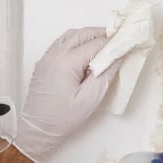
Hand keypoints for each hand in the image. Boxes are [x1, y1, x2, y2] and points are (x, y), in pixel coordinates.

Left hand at [12, 27, 119, 162]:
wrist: (38, 128)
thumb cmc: (62, 118)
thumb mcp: (91, 98)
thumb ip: (106, 73)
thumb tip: (118, 56)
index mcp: (67, 62)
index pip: (96, 43)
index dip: (112, 43)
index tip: (124, 45)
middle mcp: (55, 54)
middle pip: (82, 33)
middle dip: (101, 35)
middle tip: (116, 42)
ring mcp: (47, 57)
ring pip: (70, 35)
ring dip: (87, 36)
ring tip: (102, 47)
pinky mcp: (44, 62)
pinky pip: (61, 43)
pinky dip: (74, 42)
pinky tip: (83, 53)